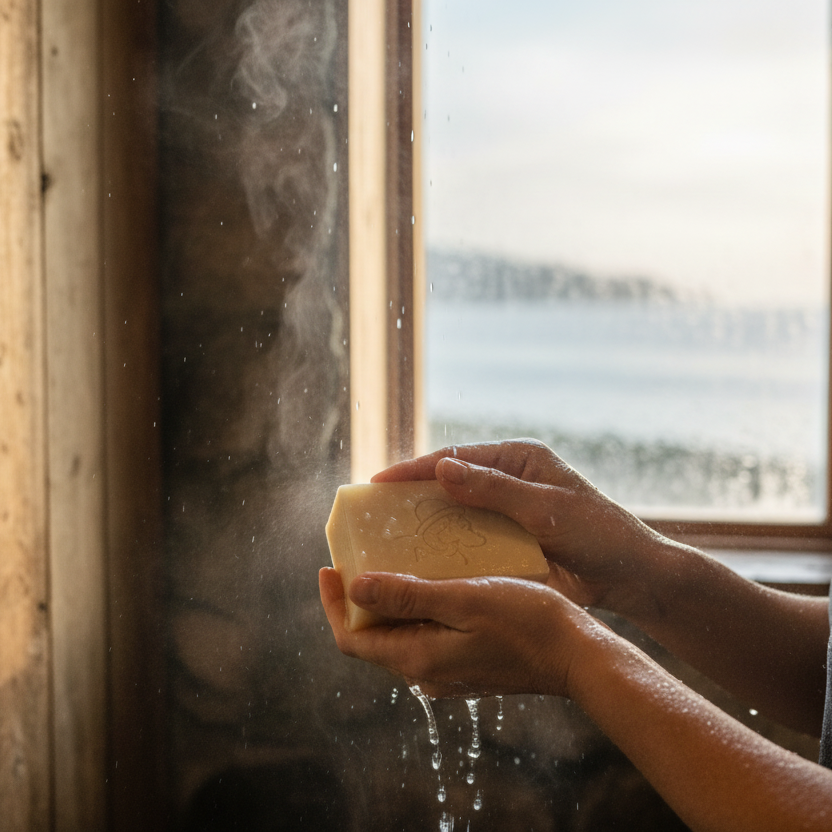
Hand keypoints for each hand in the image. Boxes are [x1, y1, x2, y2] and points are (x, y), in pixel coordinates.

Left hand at [318, 567, 595, 698]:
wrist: (578, 656)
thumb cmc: (526, 621)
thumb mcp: (463, 599)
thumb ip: (407, 596)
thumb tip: (354, 589)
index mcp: (418, 658)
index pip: (352, 638)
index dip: (332, 604)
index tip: (329, 567)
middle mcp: (426, 673)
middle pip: (372, 637)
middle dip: (357, 599)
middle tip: (357, 556)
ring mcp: (447, 672)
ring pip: (399, 635)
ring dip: (387, 602)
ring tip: (390, 560)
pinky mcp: (466, 664)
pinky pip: (425, 635)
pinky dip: (415, 608)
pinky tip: (429, 579)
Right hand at [372, 439, 665, 614]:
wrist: (631, 577)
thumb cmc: (598, 533)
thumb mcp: (547, 509)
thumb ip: (495, 490)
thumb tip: (443, 469)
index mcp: (518, 460)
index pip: (457, 459)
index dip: (416, 469)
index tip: (379, 481)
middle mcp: (508, 482)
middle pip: (450, 484)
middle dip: (413, 495)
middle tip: (372, 512)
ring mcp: (507, 513)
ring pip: (455, 515)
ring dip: (425, 525)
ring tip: (385, 540)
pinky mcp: (509, 542)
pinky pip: (470, 542)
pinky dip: (447, 550)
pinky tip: (422, 565)